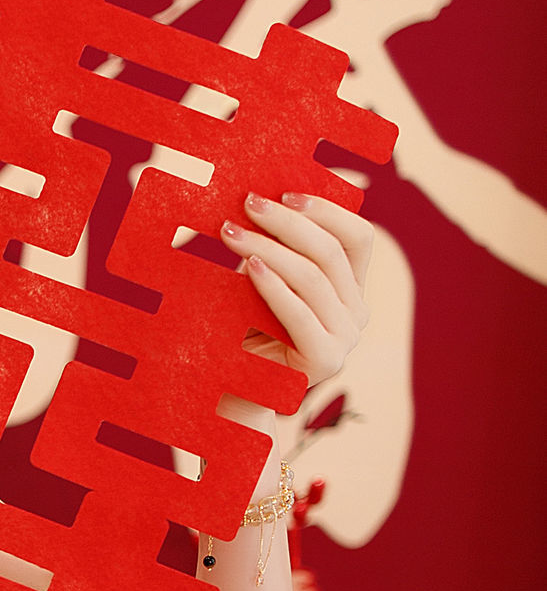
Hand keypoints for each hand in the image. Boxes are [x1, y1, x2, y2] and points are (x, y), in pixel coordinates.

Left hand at [221, 192, 372, 388]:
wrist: (234, 398)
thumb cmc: (243, 336)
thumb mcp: (262, 287)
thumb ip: (273, 254)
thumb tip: (256, 202)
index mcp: (351, 291)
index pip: (358, 238)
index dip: (327, 210)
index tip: (285, 192)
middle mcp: (357, 313)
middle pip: (332, 252)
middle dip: (288, 222)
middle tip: (249, 203)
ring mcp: (346, 339)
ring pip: (314, 278)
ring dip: (269, 248)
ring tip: (232, 233)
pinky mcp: (325, 362)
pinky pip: (300, 313)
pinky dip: (273, 286)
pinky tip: (249, 268)